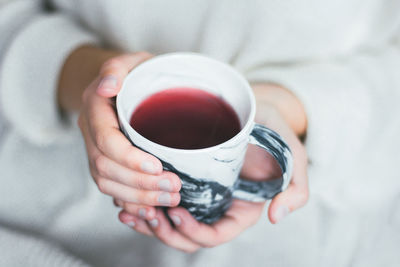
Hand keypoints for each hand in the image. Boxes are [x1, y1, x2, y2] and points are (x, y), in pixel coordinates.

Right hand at [76, 51, 181, 218]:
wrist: (130, 85)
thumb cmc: (138, 72)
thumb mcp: (132, 61)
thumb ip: (117, 68)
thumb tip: (107, 86)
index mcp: (95, 108)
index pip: (105, 139)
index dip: (128, 157)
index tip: (157, 166)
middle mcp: (91, 132)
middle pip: (106, 167)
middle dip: (139, 183)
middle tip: (174, 187)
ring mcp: (96, 150)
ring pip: (107, 183)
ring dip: (138, 197)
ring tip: (171, 198)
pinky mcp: (106, 163)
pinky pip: (111, 189)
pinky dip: (131, 202)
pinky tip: (153, 208)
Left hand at [117, 83, 308, 251]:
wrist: (253, 105)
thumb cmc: (273, 130)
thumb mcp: (293, 156)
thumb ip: (296, 188)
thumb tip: (276, 217)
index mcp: (241, 209)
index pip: (216, 235)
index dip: (194, 233)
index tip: (176, 213)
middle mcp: (217, 206)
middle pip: (187, 236)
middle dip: (164, 232)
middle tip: (145, 212)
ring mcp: (199, 193)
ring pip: (169, 221)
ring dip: (147, 221)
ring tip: (126, 208)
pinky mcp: (184, 177)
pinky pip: (160, 198)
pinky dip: (142, 201)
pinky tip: (125, 193)